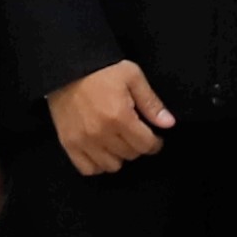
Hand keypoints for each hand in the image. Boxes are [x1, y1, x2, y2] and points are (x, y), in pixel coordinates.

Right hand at [49, 62, 174, 176]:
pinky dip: (97, 164)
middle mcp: (101, 133)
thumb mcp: (132, 77)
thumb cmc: (102, 70)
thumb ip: (151, 102)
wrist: (67, 67)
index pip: (145, 145)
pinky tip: (101, 151)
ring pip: (111, 166)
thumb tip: (168, 124)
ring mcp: (83, 141)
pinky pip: (88, 169)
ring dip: (118, 156)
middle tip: (134, 134)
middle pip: (130, 155)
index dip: (155, 143)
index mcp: (119, 116)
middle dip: (137, 146)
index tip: (154, 138)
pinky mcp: (68, 143)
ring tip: (117, 141)